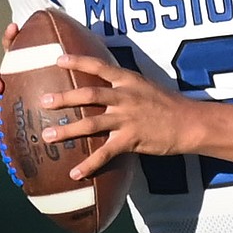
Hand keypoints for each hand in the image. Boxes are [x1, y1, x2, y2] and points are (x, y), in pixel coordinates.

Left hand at [36, 53, 203, 179]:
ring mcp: (127, 118)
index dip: (77, 61)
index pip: (99, 66)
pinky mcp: (131, 139)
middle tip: (43, 100)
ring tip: (47, 136)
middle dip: (64, 97)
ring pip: (91, 123)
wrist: (189, 123)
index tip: (57, 58)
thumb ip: (124, 86)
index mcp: (128, 80)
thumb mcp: (146, 86)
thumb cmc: (168, 104)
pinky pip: (105, 153)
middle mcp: (125, 97)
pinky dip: (88, 165)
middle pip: (89, 94)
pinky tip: (74, 174)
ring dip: (67, 130)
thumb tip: (104, 84)